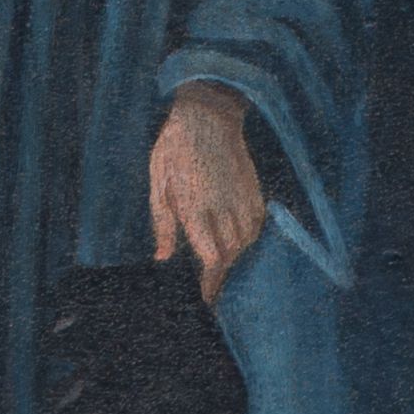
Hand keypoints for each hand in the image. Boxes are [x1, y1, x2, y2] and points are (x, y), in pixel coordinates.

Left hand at [149, 84, 267, 304]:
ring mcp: (242, 198)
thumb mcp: (158, 181)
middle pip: (229, 255)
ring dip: (231, 259)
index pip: (209, 256)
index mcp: (194, 204)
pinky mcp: (254, 192)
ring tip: (217, 269)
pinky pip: (255, 227)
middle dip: (218, 276)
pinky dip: (245, 240)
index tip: (201, 298)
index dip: (207, 282)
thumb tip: (162, 259)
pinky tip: (233, 244)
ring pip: (244, 244)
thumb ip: (163, 223)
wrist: (209, 114)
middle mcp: (223, 205)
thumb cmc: (174, 148)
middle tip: (207, 292)